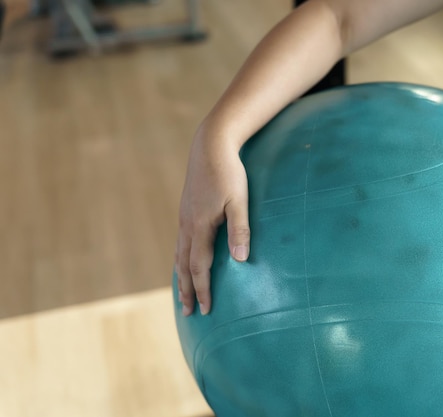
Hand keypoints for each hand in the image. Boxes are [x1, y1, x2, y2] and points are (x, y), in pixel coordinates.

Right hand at [175, 123, 249, 315]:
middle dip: (186, 290)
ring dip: (180, 277)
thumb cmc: (229, 173)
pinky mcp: (186, 210)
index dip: (202, 289)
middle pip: (183, 265)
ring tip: (181, 294)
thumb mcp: (239, 201)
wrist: (210, 146)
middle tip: (187, 312)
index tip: (205, 309)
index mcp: (200, 226)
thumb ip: (240, 230)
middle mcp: (187, 225)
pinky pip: (180, 242)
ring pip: (178, 254)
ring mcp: (183, 218)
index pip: (199, 267)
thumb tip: (241, 260)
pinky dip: (180, 259)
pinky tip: (184, 261)